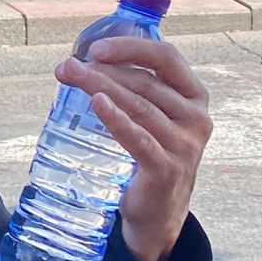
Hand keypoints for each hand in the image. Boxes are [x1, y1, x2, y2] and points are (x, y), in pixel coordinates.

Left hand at [54, 38, 211, 260]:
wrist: (157, 213)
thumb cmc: (147, 155)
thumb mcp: (148, 117)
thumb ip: (127, 89)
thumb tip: (75, 63)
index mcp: (193, 96)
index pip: (165, 58)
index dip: (131, 47)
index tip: (95, 48)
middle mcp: (196, 117)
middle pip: (145, 82)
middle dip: (102, 71)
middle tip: (66, 68)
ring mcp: (185, 145)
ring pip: (139, 106)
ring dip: (101, 87)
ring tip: (71, 77)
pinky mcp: (167, 169)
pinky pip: (139, 139)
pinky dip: (116, 119)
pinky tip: (97, 104)